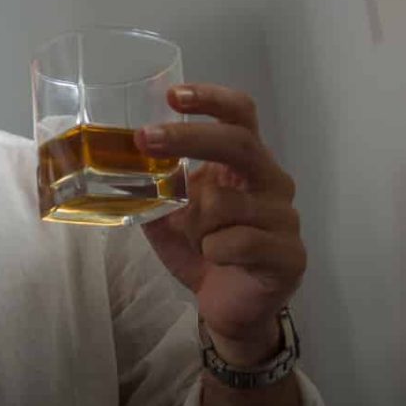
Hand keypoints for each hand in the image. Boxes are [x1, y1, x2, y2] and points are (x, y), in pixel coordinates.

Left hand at [136, 84, 304, 366]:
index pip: (241, 116)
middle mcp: (272, 182)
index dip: (211, 100)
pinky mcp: (290, 254)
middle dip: (187, 138)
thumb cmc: (204, 254)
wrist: (231, 311)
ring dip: (194, 223)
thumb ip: (152, 189)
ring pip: (225, 202)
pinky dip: (212, 251)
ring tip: (197, 241)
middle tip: (144, 139)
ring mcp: (285, 218)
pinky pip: (237, 241)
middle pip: (239, 144)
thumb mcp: (169, 216)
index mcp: (246, 164)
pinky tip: (216, 260)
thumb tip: (116, 164)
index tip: (173, 94)